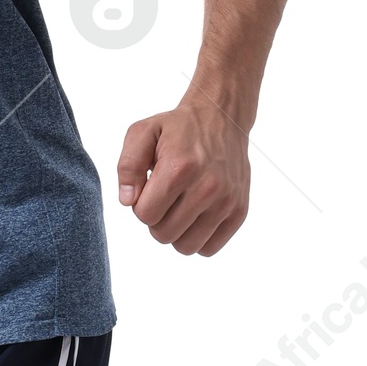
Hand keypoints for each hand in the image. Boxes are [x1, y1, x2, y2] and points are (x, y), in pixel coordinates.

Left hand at [117, 96, 248, 255]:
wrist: (222, 117)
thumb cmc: (179, 128)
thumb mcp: (143, 133)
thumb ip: (127, 166)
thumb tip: (128, 201)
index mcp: (179, 168)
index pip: (145, 215)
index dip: (141, 204)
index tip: (150, 188)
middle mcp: (207, 187)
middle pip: (163, 234)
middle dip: (157, 219)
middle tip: (165, 197)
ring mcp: (226, 201)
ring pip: (186, 247)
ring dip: (177, 232)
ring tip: (179, 207)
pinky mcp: (239, 211)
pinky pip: (209, 248)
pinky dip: (198, 238)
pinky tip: (196, 215)